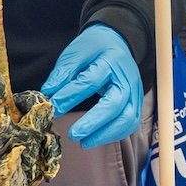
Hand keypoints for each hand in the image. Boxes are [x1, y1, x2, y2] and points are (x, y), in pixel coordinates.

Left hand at [41, 24, 142, 147]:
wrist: (116, 43)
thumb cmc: (95, 48)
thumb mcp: (76, 51)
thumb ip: (63, 73)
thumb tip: (49, 95)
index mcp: (111, 61)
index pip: (90, 81)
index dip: (71, 96)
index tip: (53, 107)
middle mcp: (127, 79)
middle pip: (115, 104)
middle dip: (93, 122)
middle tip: (73, 134)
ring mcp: (135, 93)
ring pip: (127, 119)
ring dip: (106, 134)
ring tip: (84, 142)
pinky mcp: (136, 104)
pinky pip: (130, 124)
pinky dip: (113, 135)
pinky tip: (95, 138)